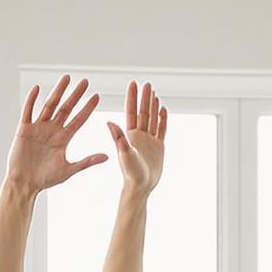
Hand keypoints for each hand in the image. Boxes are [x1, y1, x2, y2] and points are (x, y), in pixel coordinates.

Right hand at [6, 76, 107, 196]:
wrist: (25, 183)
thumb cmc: (45, 179)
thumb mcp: (68, 170)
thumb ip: (87, 162)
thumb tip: (107, 156)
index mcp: (63, 139)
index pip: (78, 119)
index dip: (87, 108)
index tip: (97, 96)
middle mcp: (52, 130)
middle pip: (66, 108)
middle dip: (76, 95)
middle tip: (86, 82)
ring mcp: (38, 128)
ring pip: (50, 105)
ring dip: (58, 91)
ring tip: (67, 78)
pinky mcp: (24, 129)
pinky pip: (28, 111)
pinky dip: (32, 100)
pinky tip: (37, 88)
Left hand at [106, 79, 168, 195]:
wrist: (141, 187)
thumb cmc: (130, 174)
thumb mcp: (124, 154)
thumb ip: (118, 138)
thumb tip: (109, 122)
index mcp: (130, 135)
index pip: (132, 111)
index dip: (133, 97)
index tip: (134, 83)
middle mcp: (139, 136)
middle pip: (143, 112)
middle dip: (144, 98)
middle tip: (147, 84)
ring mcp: (149, 141)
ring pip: (152, 119)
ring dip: (153, 106)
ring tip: (154, 93)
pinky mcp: (158, 147)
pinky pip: (161, 130)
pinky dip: (162, 119)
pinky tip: (163, 109)